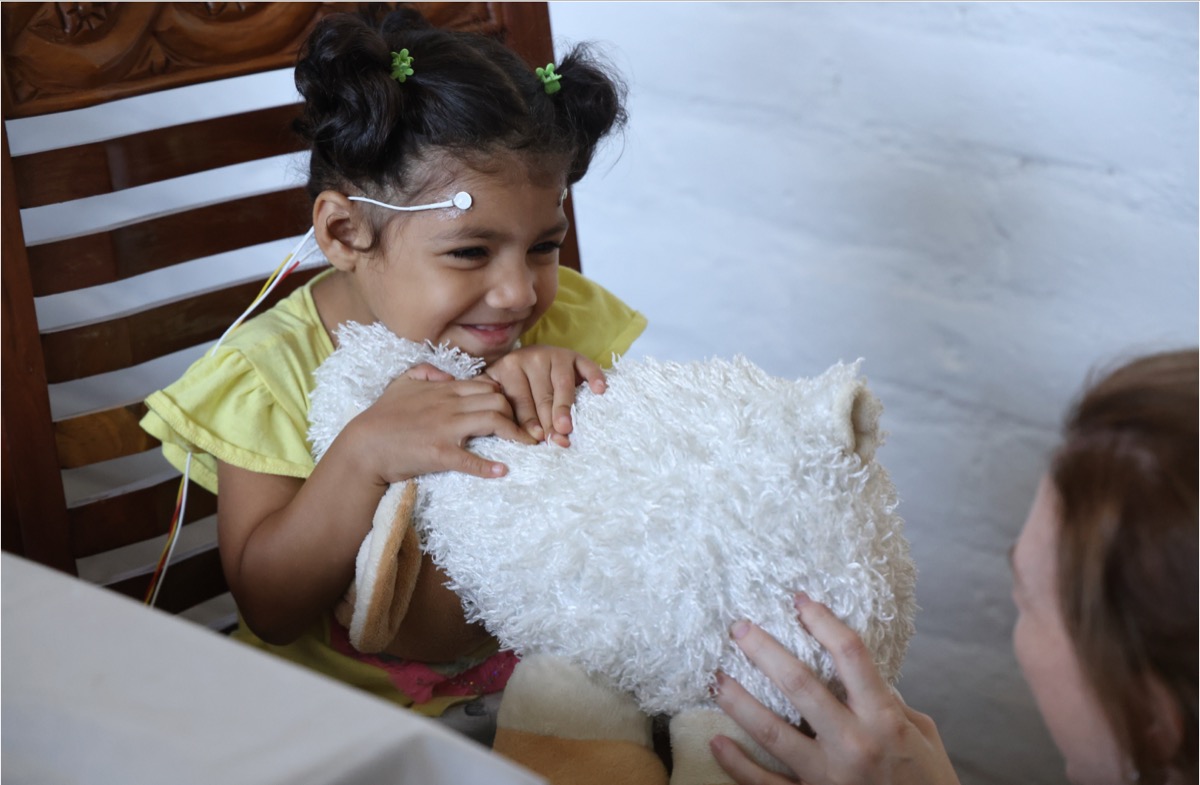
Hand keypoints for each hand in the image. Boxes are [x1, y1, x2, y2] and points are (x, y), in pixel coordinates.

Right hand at [344, 362, 537, 483]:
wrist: (364, 446)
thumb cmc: (382, 416)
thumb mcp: (401, 384)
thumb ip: (424, 372)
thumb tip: (444, 374)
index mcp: (444, 390)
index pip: (488, 385)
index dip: (508, 396)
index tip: (517, 410)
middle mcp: (449, 405)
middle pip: (498, 399)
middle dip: (517, 412)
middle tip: (526, 428)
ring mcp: (446, 429)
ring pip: (492, 421)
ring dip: (514, 433)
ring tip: (526, 444)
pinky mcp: (440, 454)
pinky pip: (470, 459)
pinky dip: (488, 467)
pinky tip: (502, 471)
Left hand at [484, 345, 605, 446]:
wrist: (528, 358)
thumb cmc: (511, 383)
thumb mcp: (494, 387)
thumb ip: (489, 402)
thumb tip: (481, 425)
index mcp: (508, 367)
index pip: (518, 400)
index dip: (526, 422)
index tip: (533, 440)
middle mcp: (530, 358)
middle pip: (541, 396)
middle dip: (548, 421)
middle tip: (554, 441)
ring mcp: (554, 355)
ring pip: (562, 385)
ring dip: (565, 406)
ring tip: (566, 426)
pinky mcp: (574, 356)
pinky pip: (586, 366)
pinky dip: (594, 377)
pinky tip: (599, 390)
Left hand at [711, 594, 959, 784]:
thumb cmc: (929, 782)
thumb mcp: (922, 734)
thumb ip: (889, 702)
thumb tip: (857, 677)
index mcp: (884, 719)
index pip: (850, 656)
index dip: (823, 622)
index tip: (801, 601)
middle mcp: (853, 744)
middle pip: (799, 685)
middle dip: (764, 651)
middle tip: (739, 628)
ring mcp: (828, 776)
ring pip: (772, 732)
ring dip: (739, 702)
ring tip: (716, 679)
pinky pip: (765, 784)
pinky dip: (737, 764)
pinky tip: (716, 742)